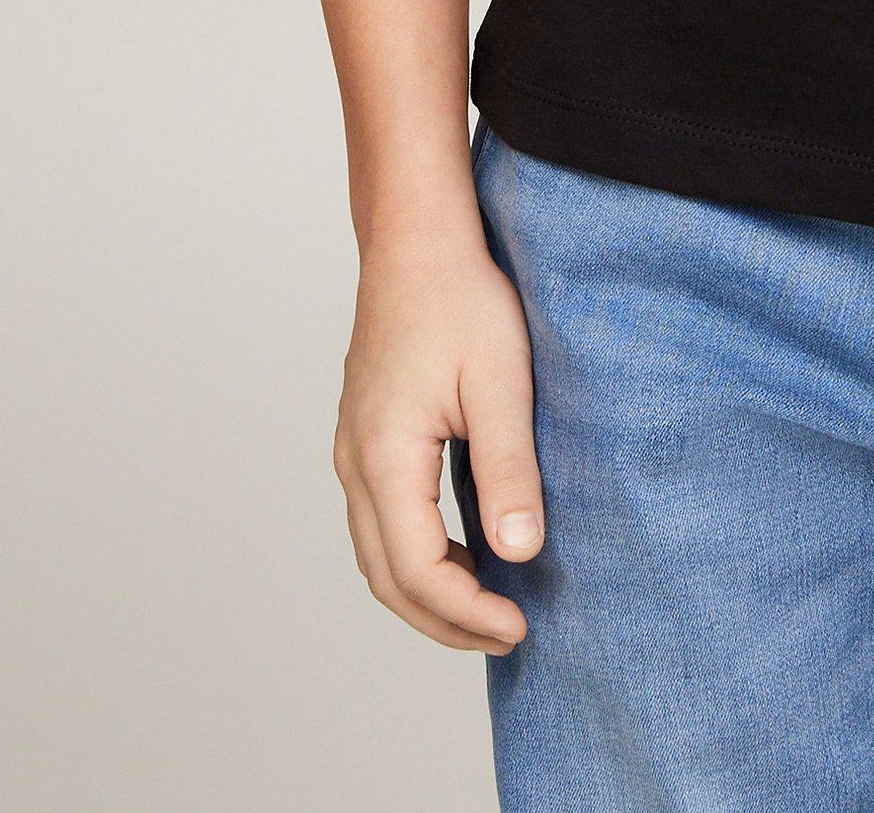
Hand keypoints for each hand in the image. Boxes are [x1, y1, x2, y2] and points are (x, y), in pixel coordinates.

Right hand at [333, 228, 546, 651]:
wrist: (418, 240)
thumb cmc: (461, 298)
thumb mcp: (501, 382)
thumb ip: (509, 471)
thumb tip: (520, 554)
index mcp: (384, 457)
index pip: (418, 571)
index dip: (468, 613)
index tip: (520, 625)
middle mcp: (355, 462)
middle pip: (387, 578)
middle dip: (445, 621)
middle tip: (509, 633)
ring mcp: (353, 450)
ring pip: (377, 554)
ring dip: (429, 592)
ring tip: (490, 605)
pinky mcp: (365, 437)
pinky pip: (380, 521)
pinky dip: (417, 556)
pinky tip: (465, 552)